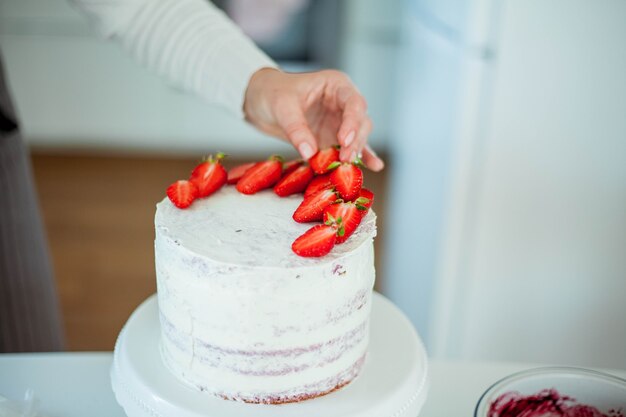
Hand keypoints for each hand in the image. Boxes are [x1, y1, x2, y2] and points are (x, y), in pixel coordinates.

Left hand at [243, 68, 383, 171]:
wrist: (262, 102)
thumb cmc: (273, 93)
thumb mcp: (282, 107)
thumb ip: (297, 129)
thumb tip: (311, 153)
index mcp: (336, 85)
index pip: (354, 103)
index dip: (352, 122)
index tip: (344, 140)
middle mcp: (344, 103)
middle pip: (361, 122)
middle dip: (355, 141)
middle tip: (344, 159)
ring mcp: (341, 121)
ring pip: (358, 137)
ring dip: (354, 152)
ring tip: (347, 168)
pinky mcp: (334, 138)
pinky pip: (351, 148)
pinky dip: (361, 157)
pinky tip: (374, 167)